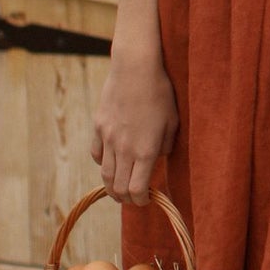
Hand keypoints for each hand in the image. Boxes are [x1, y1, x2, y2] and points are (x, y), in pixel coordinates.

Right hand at [91, 50, 178, 204]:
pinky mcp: (98, 127)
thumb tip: (156, 157)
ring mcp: (108, 138)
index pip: (137, 189)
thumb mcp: (173, 122)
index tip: (145, 200)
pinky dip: (103, 163)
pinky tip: (110, 162)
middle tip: (132, 198)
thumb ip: (164, 146)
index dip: (140, 200)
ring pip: (105, 174)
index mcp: (145, 151)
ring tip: (118, 189)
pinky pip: (96, 154)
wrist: (136, 69)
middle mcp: (124, 149)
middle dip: (126, 198)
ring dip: (112, 186)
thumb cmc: (161, 93)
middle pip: (118, 187)